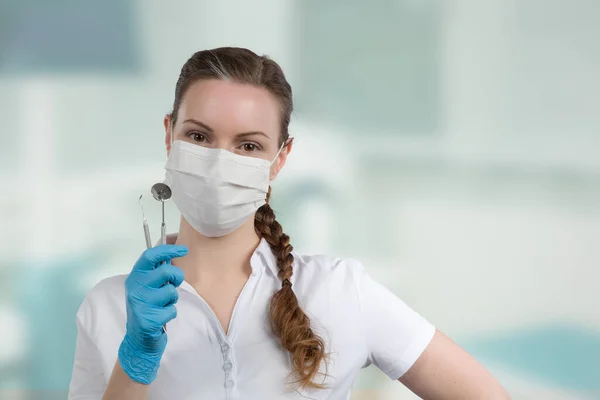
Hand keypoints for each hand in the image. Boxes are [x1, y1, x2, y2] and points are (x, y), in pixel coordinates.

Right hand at [118, 245, 187, 384]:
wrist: (138, 339)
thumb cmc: (147, 308)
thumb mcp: (147, 287)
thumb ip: (156, 273)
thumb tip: (172, 254)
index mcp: (135, 277)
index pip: (150, 256)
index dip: (167, 250)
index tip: (184, 249)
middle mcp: (135, 288)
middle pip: (165, 271)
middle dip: (176, 277)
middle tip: (173, 285)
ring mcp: (140, 304)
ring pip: (171, 291)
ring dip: (172, 299)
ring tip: (162, 306)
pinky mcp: (148, 319)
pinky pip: (172, 310)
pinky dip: (171, 314)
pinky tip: (160, 319)